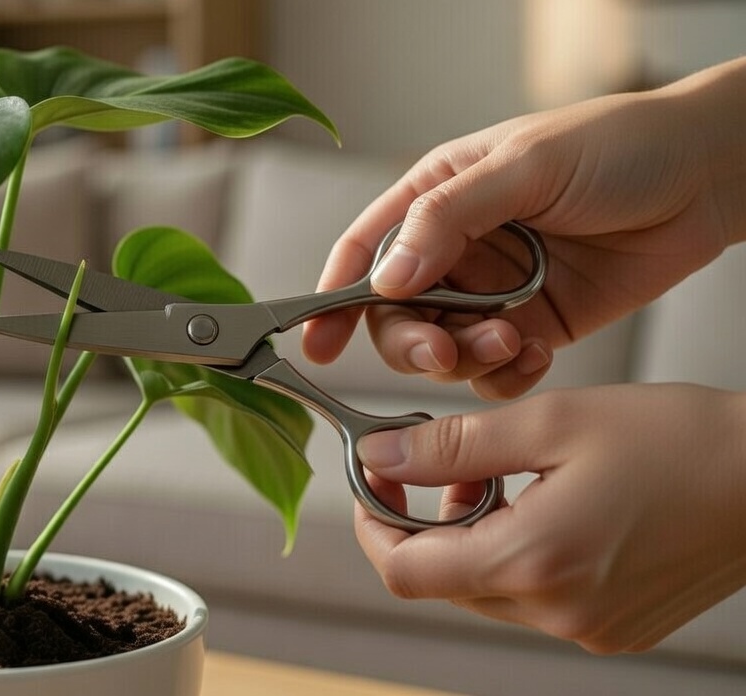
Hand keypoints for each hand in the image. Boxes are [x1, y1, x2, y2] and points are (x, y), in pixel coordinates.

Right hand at [302, 57, 745, 399]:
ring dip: (465, 357)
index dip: (332, 298)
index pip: (364, 251)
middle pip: (395, 314)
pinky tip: (536, 351)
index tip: (318, 342)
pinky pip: (495, 371)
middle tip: (442, 350)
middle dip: (410, 341)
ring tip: (512, 339)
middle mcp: (456, 248)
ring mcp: (494, 292)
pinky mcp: (536, 325)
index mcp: (436, 196)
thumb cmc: (619, 146)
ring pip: (443, 349)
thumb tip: (385, 278)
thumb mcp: (526, 166)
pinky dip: (506, 374)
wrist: (709, 175)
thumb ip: (450, 219)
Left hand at [354, 383, 745, 652]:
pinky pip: (534, 598)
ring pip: (486, 589)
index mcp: (534, 563)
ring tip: (503, 473)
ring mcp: (589, 628)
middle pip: (442, 581)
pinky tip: (545, 503)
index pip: (404, 571)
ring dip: (472, 535)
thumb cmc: (681, 440)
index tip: (373, 478)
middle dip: (424, 520)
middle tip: (442, 458)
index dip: (371, 524)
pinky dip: (518, 553)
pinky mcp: (615, 628)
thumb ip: (453, 445)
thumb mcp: (551, 423)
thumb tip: (378, 456)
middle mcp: (558, 613)